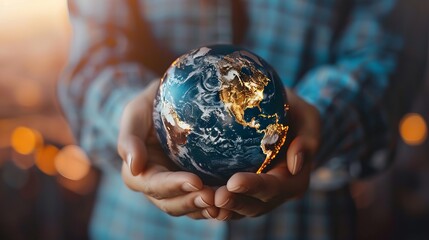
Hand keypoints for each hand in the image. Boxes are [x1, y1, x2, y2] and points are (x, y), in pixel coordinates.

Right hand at [117, 80, 217, 218]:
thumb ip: (129, 139)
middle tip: (214, 197)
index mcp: (137, 173)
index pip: (153, 185)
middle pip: (171, 203)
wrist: (170, 102)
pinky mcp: (195, 187)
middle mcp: (156, 186)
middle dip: (192, 202)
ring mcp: (176, 189)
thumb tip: (134, 166)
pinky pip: (203, 204)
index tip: (195, 181)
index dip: (173, 186)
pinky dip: (215, 206)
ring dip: (205, 208)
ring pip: (188, 208)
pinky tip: (231, 203)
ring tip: (223, 204)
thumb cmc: (150, 105)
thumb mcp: (135, 113)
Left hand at [214, 89, 320, 219]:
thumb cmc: (295, 113)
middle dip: (235, 202)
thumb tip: (295, 162)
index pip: (276, 187)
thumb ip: (308, 138)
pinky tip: (199, 198)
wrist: (281, 115)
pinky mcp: (243, 191)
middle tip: (214, 197)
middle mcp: (277, 193)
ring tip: (204, 200)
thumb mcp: (308, 118)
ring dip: (223, 208)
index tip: (233, 181)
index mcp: (295, 179)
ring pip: (241, 208)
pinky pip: (230, 202)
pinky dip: (216, 204)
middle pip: (256, 204)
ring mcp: (259, 195)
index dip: (255, 187)